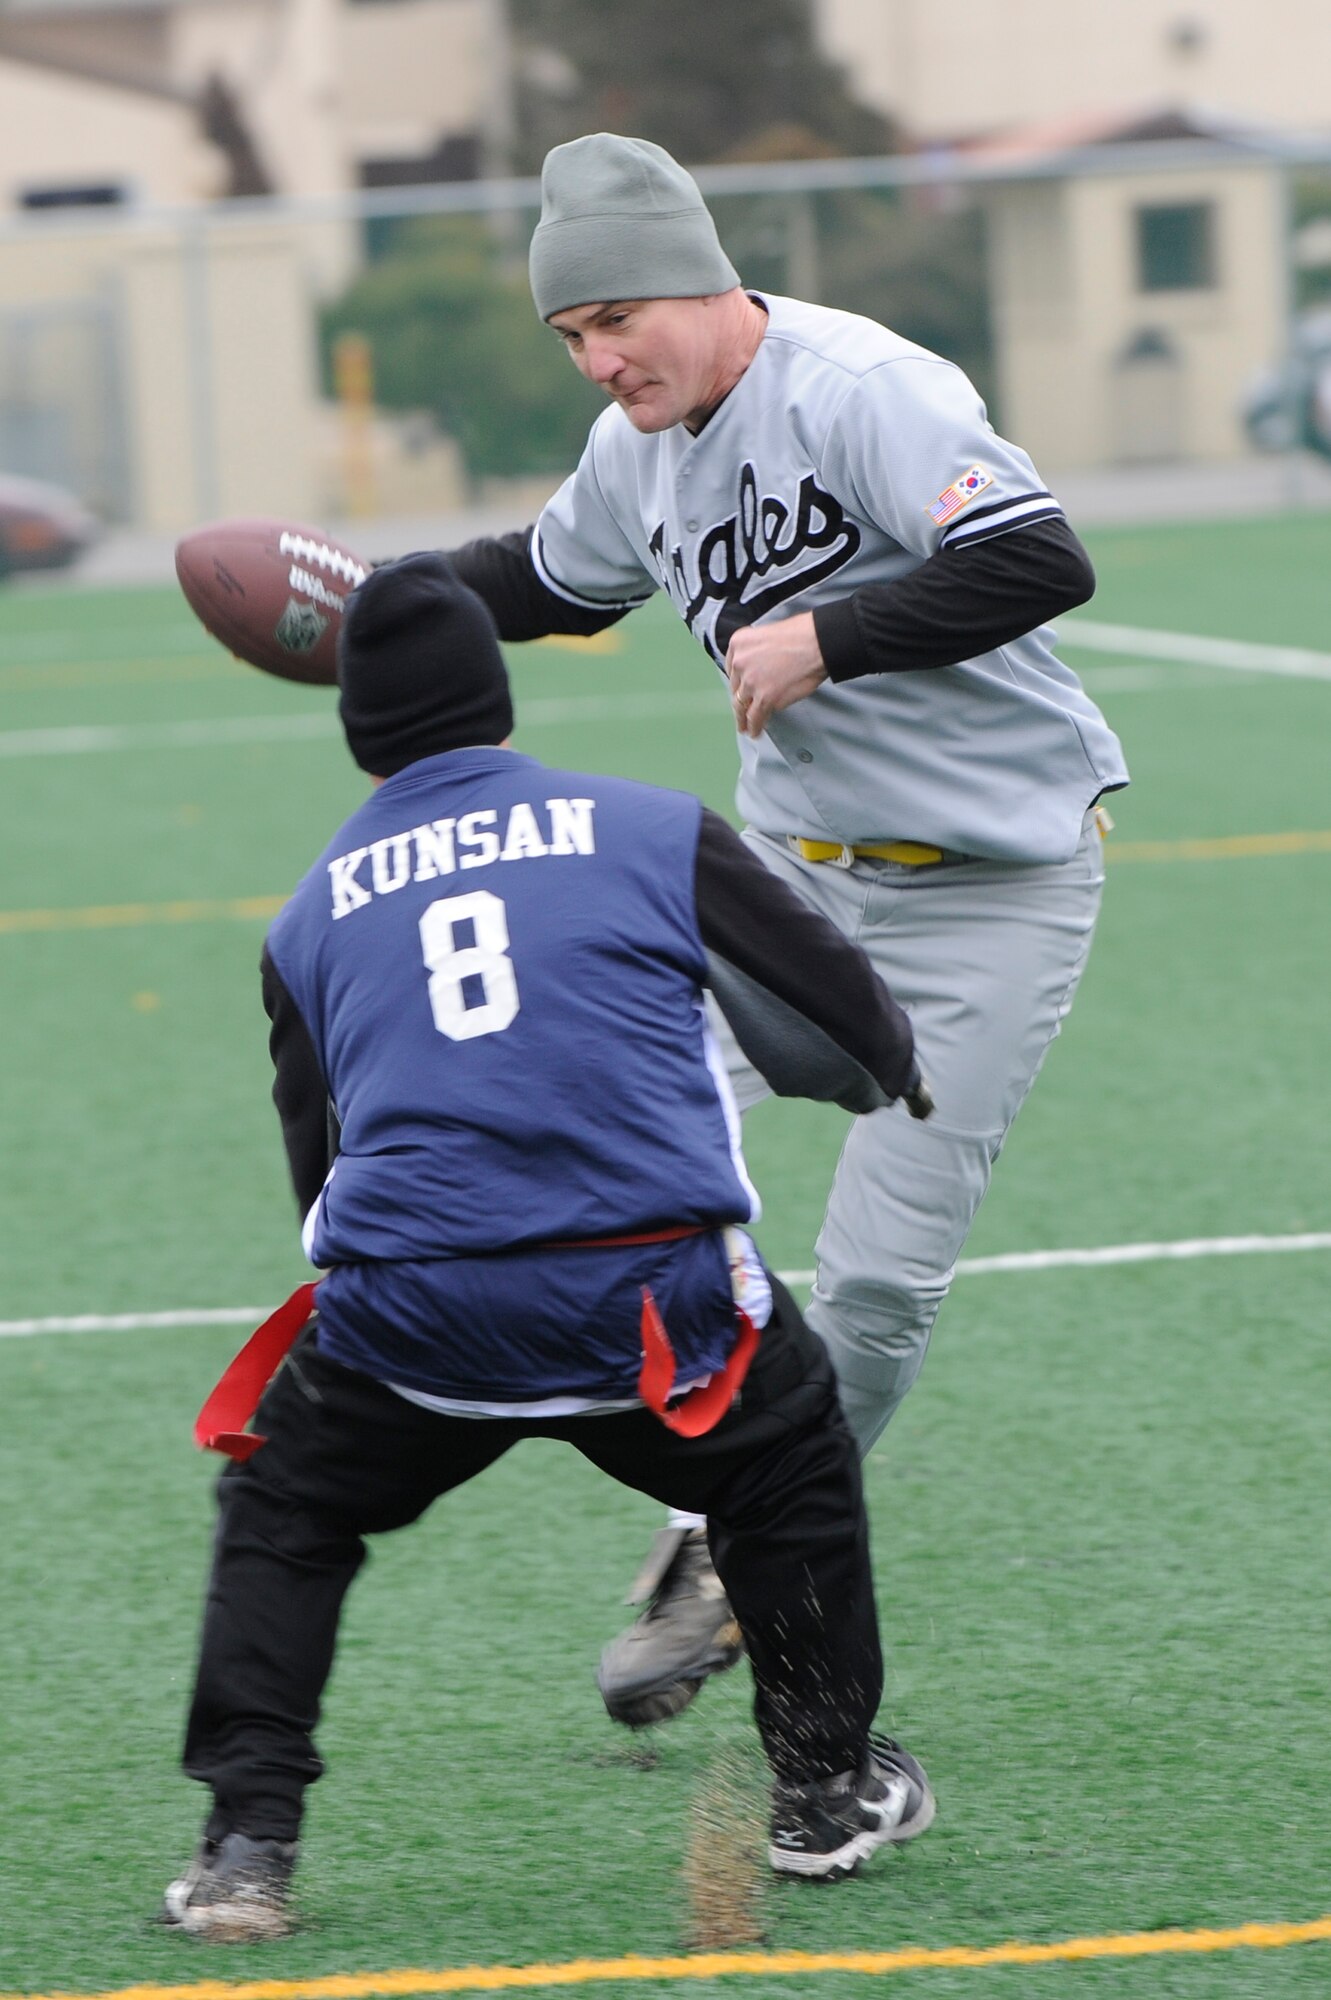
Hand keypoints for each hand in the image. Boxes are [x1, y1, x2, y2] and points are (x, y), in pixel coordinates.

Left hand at [725, 614, 826, 737]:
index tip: (739, 689)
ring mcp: (750, 682)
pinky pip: (755, 717)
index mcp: (739, 643)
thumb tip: (762, 669)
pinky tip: (755, 732)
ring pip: (742, 706)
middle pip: (736, 688)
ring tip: (745, 727)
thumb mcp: (767, 633)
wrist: (817, 643)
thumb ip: (758, 652)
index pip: (732, 668)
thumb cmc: (801, 635)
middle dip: (739, 700)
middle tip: (740, 711)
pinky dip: (754, 727)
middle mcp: (740, 662)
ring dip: (743, 719)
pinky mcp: (765, 698)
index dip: (737, 681)